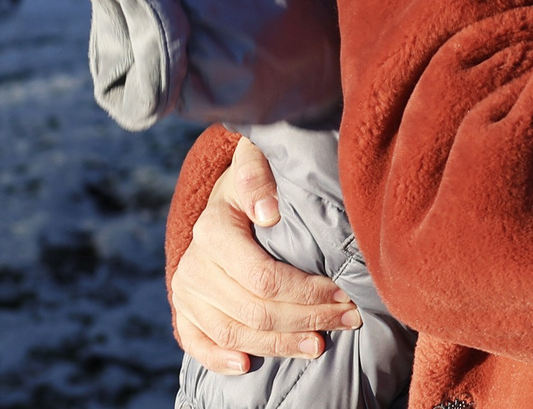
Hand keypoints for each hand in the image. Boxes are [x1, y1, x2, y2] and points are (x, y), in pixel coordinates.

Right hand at [169, 136, 360, 374]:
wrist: (225, 198)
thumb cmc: (254, 182)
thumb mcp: (257, 165)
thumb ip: (259, 179)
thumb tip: (268, 212)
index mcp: (212, 231)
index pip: (264, 278)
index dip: (307, 292)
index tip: (343, 295)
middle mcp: (194, 266)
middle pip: (255, 310)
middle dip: (307, 319)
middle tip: (347, 319)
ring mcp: (186, 293)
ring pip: (234, 333)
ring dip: (280, 345)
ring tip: (319, 344)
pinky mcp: (184, 311)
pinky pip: (198, 344)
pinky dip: (221, 360)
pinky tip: (248, 366)